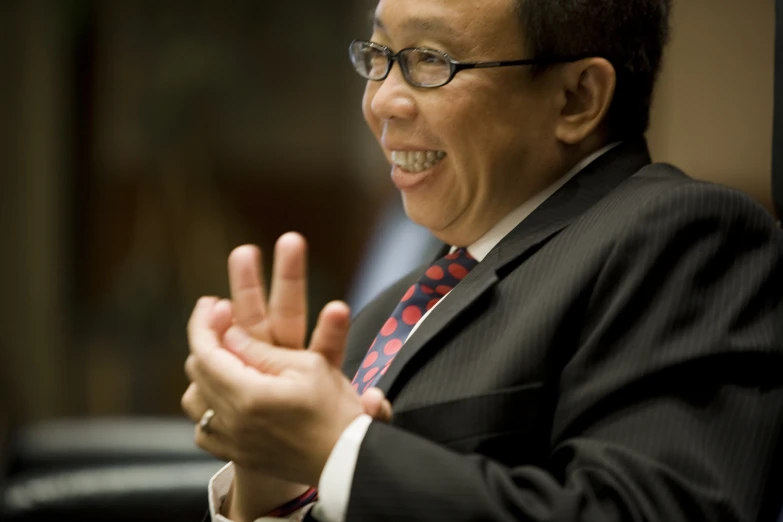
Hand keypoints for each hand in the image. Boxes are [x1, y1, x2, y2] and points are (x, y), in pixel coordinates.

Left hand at [181, 234, 390, 518]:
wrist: (346, 459)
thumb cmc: (335, 410)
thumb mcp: (308, 366)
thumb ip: (261, 349)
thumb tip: (228, 334)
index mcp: (248, 395)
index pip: (206, 352)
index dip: (204, 322)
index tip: (211, 302)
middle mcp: (232, 421)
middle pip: (197, 372)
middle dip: (206, 340)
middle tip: (223, 320)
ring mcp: (231, 442)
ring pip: (194, 399)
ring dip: (205, 373)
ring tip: (226, 356)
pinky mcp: (237, 454)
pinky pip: (204, 428)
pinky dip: (209, 406)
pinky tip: (228, 394)